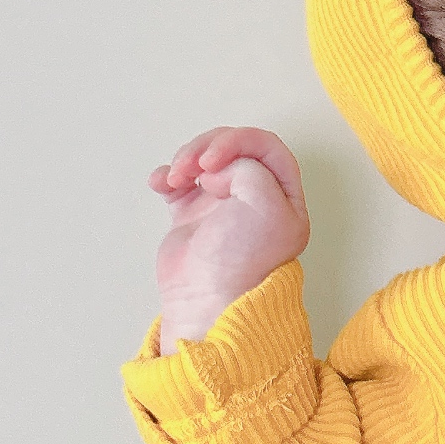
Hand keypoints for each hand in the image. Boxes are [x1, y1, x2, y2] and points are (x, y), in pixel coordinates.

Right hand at [150, 127, 310, 346]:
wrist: (204, 301)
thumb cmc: (240, 262)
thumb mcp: (265, 203)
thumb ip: (248, 167)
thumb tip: (218, 169)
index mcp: (284, 200)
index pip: (266, 147)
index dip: (238, 142)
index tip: (214, 160)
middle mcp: (256, 201)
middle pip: (232, 149)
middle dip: (207, 149)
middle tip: (196, 167)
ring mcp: (223, 207)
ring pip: (204, 160)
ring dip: (185, 160)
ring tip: (175, 179)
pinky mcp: (192, 216)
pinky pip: (179, 182)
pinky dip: (166, 177)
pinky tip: (160, 184)